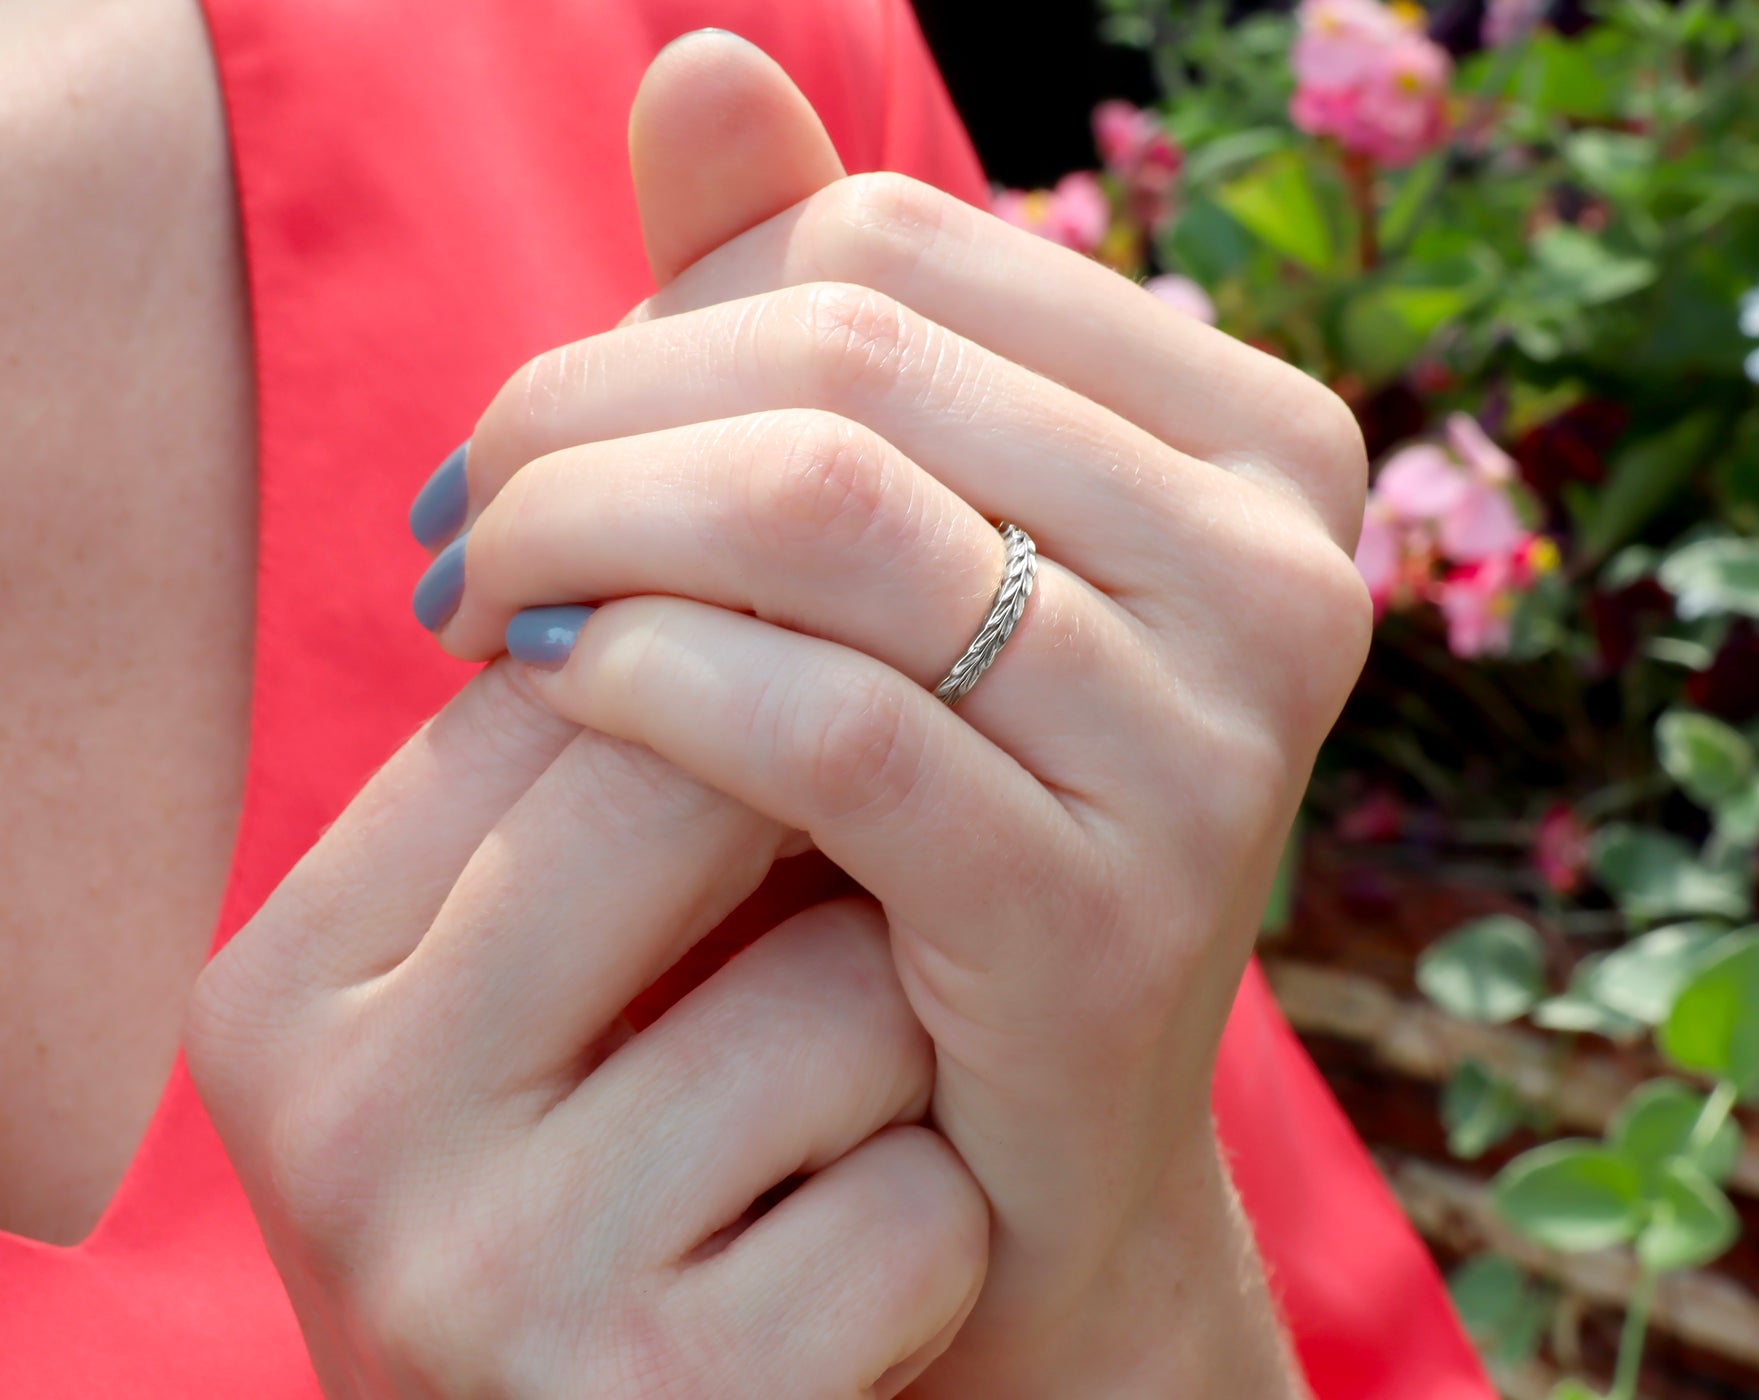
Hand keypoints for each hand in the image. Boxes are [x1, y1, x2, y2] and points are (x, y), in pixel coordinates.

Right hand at [184, 666, 987, 1397]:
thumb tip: (753, 521)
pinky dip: (938, 1217)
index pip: (554, 691)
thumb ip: (579, 796)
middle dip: (820, 821)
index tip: (825, 712)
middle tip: (856, 890)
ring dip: (895, 1033)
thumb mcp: (522, 989)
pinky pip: (925, 1204)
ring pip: (850, 992)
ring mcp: (499, 1285)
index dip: (739, 677)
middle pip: (695, 787)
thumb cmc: (612, 1166)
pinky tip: (858, 1263)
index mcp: (282, 996)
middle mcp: (347, 1136)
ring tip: (832, 1122)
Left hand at [428, 33, 1368, 1396]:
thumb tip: (696, 68)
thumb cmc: (947, 817)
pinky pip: (819, 723)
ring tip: (468, 596)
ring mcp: (1222, 741)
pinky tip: (541, 693)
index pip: (893, 253)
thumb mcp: (902, 556)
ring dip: (580, 536)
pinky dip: (638, 682)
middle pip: (844, 365)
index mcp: (1260, 438)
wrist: (1021, 1136)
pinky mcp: (1112, 910)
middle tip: (455, 519)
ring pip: (820, 517)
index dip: (667, 307)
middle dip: (585, 417)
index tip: (540, 428)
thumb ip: (805, 318)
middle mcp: (1283, 563)